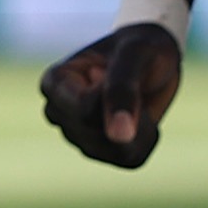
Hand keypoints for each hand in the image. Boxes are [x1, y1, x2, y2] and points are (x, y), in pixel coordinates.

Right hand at [39, 22, 184, 168]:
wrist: (153, 58)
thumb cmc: (139, 47)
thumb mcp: (134, 54)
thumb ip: (122, 89)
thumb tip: (119, 136)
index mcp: (55, 83)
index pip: (83, 111)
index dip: (114, 97)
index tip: (111, 71)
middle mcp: (59, 112)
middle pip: (97, 134)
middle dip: (127, 113)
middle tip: (132, 82)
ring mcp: (78, 135)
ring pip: (114, 151)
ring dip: (139, 127)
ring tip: (138, 98)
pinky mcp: (101, 151)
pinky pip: (129, 160)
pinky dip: (146, 140)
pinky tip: (144, 118)